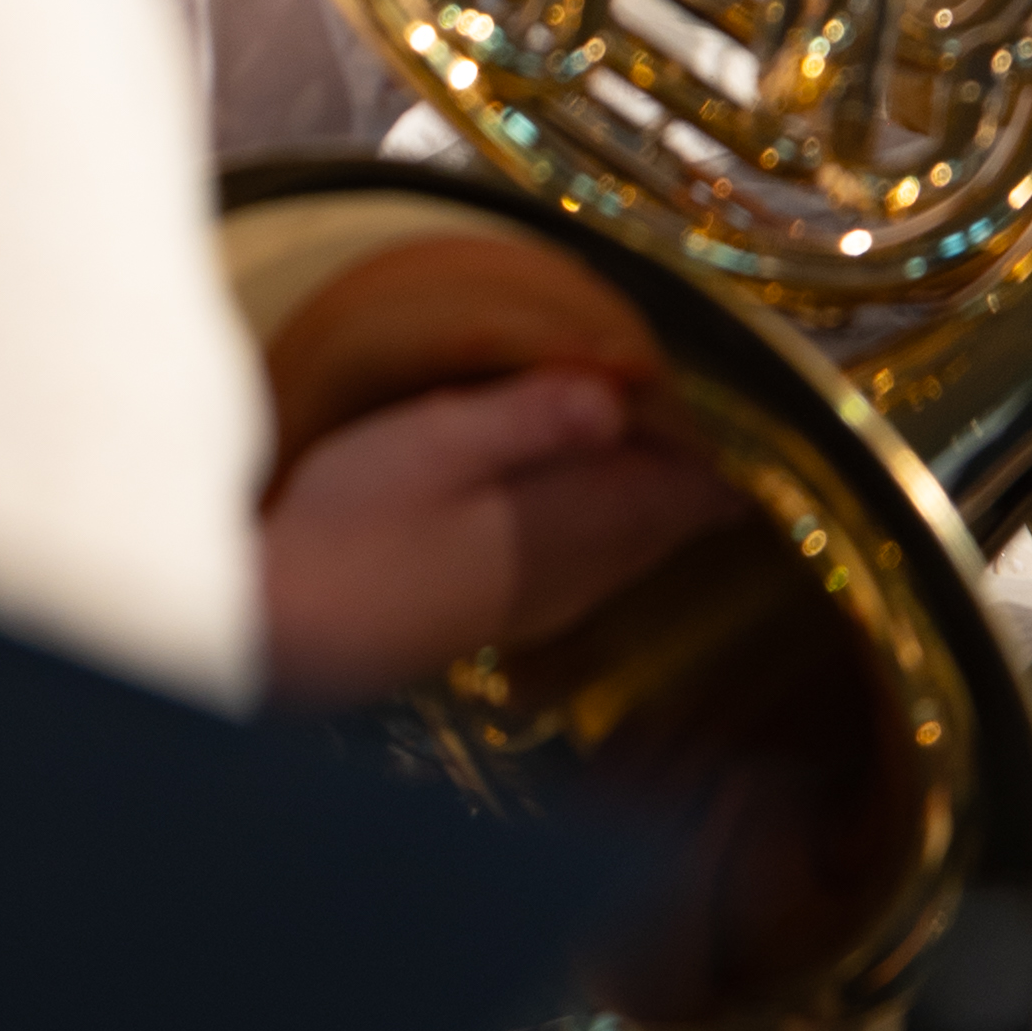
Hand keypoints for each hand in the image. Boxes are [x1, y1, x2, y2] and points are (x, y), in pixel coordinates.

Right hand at [261, 366, 745, 707]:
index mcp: (568, 526)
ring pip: (632, 547)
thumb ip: (529, 418)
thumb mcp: (433, 443)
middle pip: (666, 523)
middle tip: (727, 411)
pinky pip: (590, 566)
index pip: (682, 492)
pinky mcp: (494, 614)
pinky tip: (597, 501)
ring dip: (659, 498)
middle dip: (700, 471)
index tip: (758, 404)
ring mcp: (532, 604)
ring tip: (678, 442)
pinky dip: (614, 526)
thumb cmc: (346, 529)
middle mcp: (569, 575)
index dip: (726, 451)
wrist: (273, 636)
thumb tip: (620, 395)